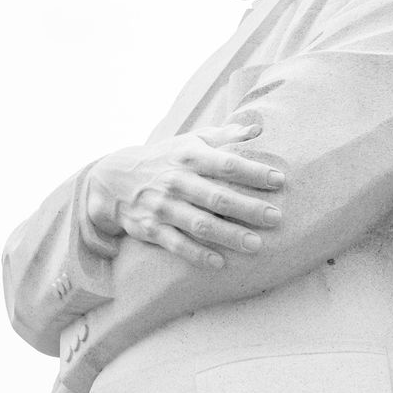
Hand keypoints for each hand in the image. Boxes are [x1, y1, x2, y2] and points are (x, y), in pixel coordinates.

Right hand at [86, 123, 283, 267]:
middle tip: (276, 217)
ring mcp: (163, 207)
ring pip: (199, 224)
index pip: (226, 164)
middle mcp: (177, 182)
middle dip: (248, 208)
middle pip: (217, 197)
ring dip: (228, 235)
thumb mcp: (191, 141)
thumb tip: (258, 129)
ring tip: (256, 245)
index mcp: (189, 157)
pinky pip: (176, 245)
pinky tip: (220, 263)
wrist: (113, 180)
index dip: (253, 172)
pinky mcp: (150, 229)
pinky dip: (197, 255)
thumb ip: (225, 136)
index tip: (279, 180)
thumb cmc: (166, 158)